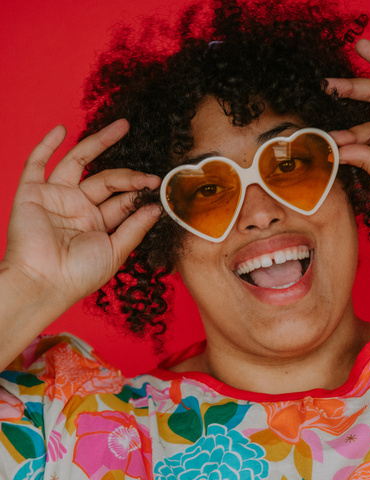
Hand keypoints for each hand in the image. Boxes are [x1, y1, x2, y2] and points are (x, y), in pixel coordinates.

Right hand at [4, 120, 160, 312]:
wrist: (44, 282)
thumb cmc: (79, 275)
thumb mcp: (115, 251)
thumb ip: (135, 228)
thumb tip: (155, 208)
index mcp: (97, 224)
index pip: (121, 201)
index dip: (138, 192)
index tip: (157, 186)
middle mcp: (78, 208)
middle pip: (106, 180)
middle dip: (128, 175)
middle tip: (149, 173)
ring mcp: (56, 197)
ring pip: (79, 162)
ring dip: (99, 143)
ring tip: (123, 127)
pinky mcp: (32, 192)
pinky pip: (37, 163)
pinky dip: (47, 145)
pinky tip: (62, 129)